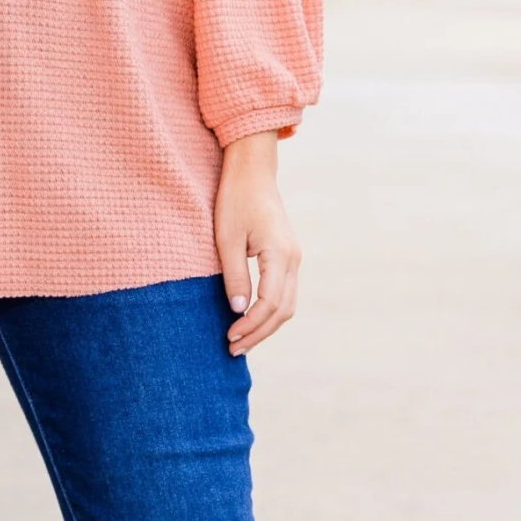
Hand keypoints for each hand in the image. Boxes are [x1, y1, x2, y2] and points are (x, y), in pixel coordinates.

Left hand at [214, 131, 301, 355]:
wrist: (252, 171)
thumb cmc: (235, 199)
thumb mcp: (226, 238)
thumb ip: (233, 275)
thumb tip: (237, 310)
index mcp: (280, 254)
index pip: (269, 303)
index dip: (250, 325)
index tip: (229, 337)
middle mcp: (293, 259)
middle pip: (283, 310)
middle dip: (259, 332)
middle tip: (233, 349)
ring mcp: (293, 258)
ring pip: (287, 304)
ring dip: (266, 325)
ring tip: (240, 340)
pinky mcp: (287, 256)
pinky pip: (284, 293)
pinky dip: (269, 311)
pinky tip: (249, 319)